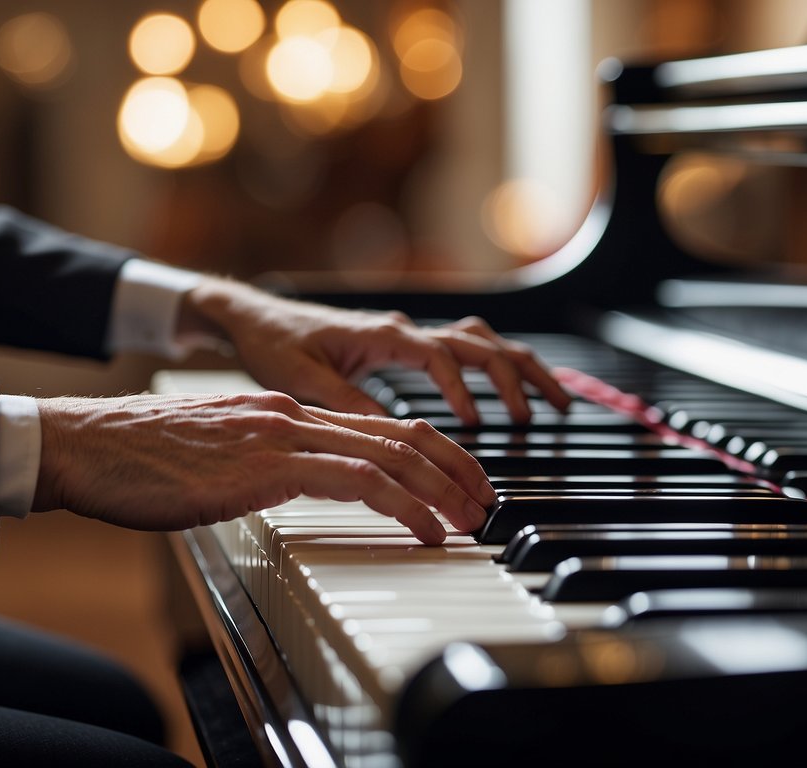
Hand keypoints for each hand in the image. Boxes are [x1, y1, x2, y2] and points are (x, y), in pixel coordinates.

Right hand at [32, 391, 494, 543]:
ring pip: (389, 451)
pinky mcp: (266, 463)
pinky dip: (402, 503)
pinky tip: (424, 529)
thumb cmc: (135, 459)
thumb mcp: (213, 460)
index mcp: (280, 412)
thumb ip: (258, 467)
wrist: (83, 444)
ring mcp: (280, 434)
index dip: (427, 451)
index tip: (456, 481)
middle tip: (486, 500)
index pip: (375, 425)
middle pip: (399, 432)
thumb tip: (284, 489)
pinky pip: (357, 480)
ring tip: (472, 519)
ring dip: (441, 487)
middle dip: (453, 466)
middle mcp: (291, 414)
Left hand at [178, 277, 571, 423]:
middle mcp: (402, 329)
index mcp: (381, 334)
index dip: (461, 388)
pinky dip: (496, 366)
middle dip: (515, 377)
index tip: (474, 423)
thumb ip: (346, 403)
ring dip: (518, 368)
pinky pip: (465, 349)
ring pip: (482, 341)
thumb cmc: (273, 344)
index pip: (439, 355)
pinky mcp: (405, 345)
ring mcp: (407, 335)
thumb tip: (387, 432)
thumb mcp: (301, 380)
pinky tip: (514, 391)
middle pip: (479, 344)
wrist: (255, 318)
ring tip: (552, 402)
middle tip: (539, 417)